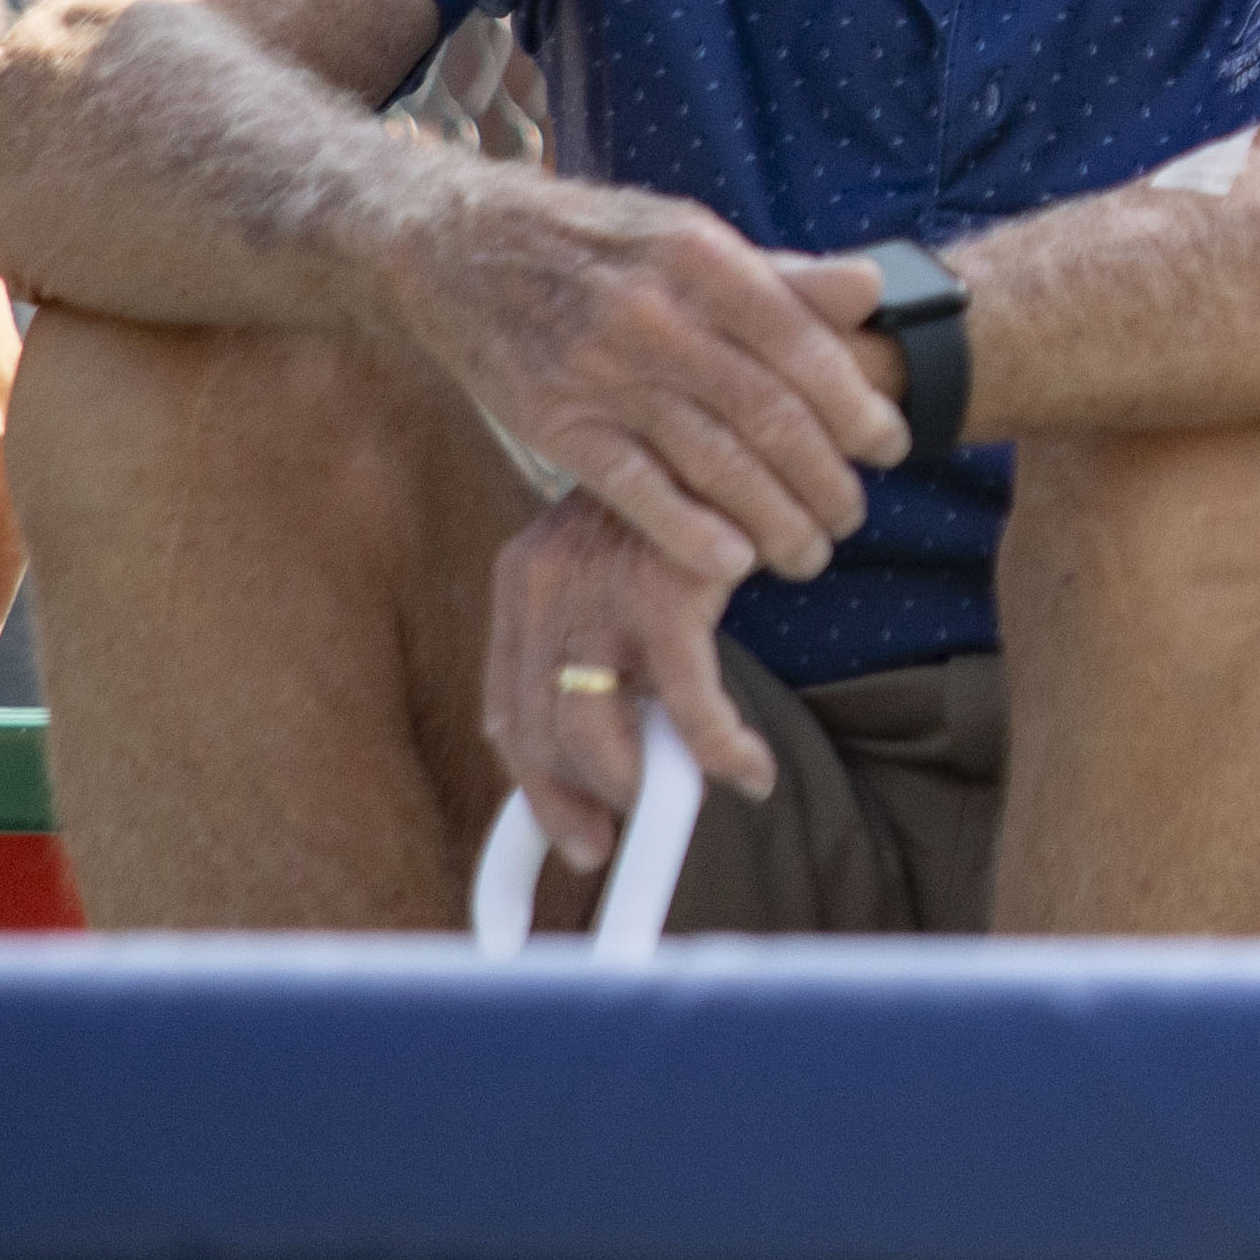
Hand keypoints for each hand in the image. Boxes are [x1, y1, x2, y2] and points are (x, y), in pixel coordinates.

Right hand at [370, 171, 903, 585]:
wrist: (463, 246)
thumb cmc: (599, 244)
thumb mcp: (689, 235)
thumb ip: (782, 276)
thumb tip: (874, 291)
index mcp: (702, 257)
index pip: (803, 346)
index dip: (855, 406)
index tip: (891, 447)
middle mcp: (656, 313)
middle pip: (767, 414)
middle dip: (825, 477)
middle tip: (854, 516)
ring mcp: (600, 371)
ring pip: (712, 460)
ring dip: (774, 518)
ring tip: (810, 553)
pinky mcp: (552, 421)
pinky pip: (634, 488)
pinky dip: (689, 531)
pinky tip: (733, 563)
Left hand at [482, 493, 776, 875]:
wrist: (750, 411)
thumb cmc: (696, 500)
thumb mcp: (626, 565)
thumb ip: (604, 643)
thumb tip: (611, 760)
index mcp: (525, 575)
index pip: (507, 713)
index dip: (534, 796)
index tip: (571, 848)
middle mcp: (546, 580)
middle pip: (538, 736)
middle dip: (583, 804)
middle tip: (623, 841)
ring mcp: (599, 586)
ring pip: (596, 738)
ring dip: (649, 789)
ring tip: (701, 792)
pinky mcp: (666, 589)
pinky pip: (687, 710)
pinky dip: (720, 755)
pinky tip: (752, 770)